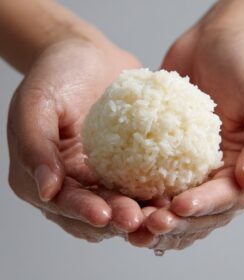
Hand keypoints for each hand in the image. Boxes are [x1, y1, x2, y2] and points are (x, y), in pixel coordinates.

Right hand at [7, 38, 143, 232]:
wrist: (87, 57)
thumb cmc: (56, 76)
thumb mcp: (35, 105)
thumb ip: (34, 147)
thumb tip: (45, 191)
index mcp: (46, 174)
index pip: (63, 202)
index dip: (81, 212)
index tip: (103, 215)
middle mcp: (75, 181)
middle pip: (95, 210)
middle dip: (114, 219)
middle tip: (135, 219)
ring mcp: (102, 174)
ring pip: (121, 202)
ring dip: (139, 212)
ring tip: (157, 214)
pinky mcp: (127, 163)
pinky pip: (141, 180)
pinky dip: (154, 190)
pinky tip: (170, 193)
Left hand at [129, 14, 243, 248]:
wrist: (217, 45)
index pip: (229, 199)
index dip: (205, 207)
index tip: (178, 206)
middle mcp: (223, 176)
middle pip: (201, 212)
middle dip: (176, 222)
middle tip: (148, 224)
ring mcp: (195, 170)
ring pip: (175, 205)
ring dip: (154, 217)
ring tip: (131, 222)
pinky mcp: (171, 157)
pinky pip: (155, 178)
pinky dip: (140, 193)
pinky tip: (121, 197)